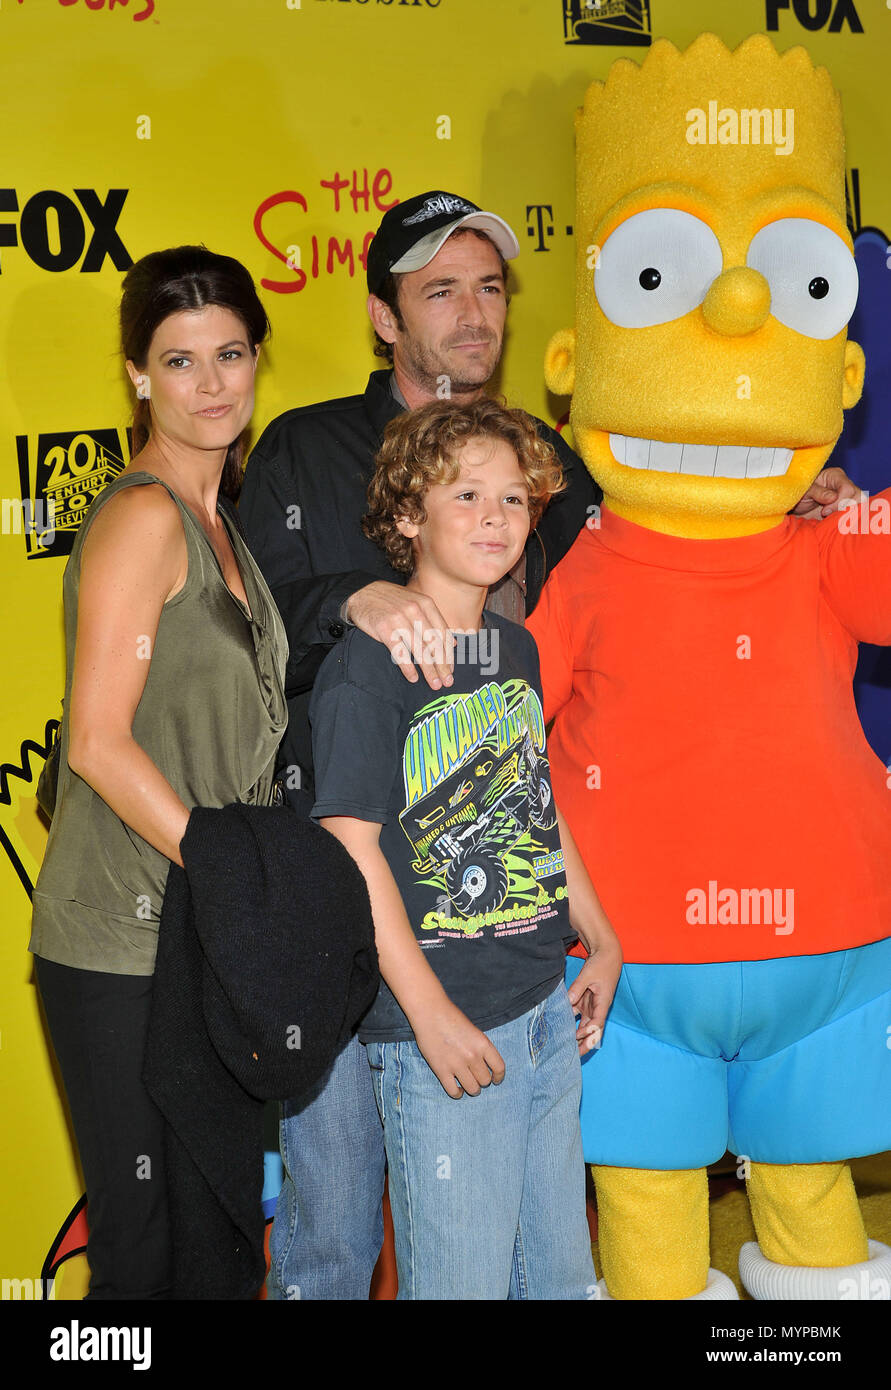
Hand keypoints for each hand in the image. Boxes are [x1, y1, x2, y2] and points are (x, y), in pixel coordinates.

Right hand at [345, 581, 453, 688]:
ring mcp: (399, 619)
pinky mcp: (384, 628)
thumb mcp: (416, 603)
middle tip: (447, 682)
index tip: (451, 670)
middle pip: (433, 644)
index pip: (442, 633)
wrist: (362, 592)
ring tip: (434, 684)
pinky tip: (413, 678)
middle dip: (442, 666)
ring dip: (429, 670)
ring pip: (419, 650)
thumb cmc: (392, 601)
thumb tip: (453, 642)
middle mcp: (415, 610)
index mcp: (426, 604)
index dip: (448, 654)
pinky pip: (400, 652)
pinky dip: (408, 668)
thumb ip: (434, 621)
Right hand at [412, 999, 505, 1098]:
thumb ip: (480, 1048)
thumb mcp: (473, 1030)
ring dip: (471, 1089)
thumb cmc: (451, 1017)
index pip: (499, 1068)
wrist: (429, 1012)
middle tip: (476, 1078)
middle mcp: (472, 1056)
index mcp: (483, 1044)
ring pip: (472, 1089)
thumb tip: (483, 1066)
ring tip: (467, 1086)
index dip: (499, 1076)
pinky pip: (453, 1091)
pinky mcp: (441, 1070)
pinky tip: (456, 1089)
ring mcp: (457, 1065)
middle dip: (482, 1081)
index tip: (496, 1080)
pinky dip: (457, 1093)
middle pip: (485, 1080)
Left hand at [568, 937, 621, 1054]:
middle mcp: (597, 1008)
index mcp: (603, 1003)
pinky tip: (559, 1028)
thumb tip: (568, 1000)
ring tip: (565, 1047)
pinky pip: (576, 1014)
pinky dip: (570, 1021)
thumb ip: (577, 988)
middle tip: (573, 1055)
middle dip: (583, 1043)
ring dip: (576, 1035)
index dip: (588, 1033)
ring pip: (583, 1025)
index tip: (578, 1038)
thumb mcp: (588, 974)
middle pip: (591, 1030)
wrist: (607, 954)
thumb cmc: (601, 964)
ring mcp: (590, 1005)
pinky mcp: (584, 1000)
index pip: (597, 1023)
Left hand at [790, 467, 860, 519]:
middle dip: (845, 510)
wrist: (795, 507)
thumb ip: (818, 492)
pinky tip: (835, 525)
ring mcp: (846, 499)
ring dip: (847, 517)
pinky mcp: (845, 510)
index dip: (839, 502)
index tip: (823, 511)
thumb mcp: (804, 491)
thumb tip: (834, 497)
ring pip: (859, 508)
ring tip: (831, 520)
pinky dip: (847, 523)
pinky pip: (854, 517)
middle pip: (859, 498)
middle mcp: (844, 486)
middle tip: (828, 516)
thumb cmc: (798, 493)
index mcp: (836, 476)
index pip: (848, 489)